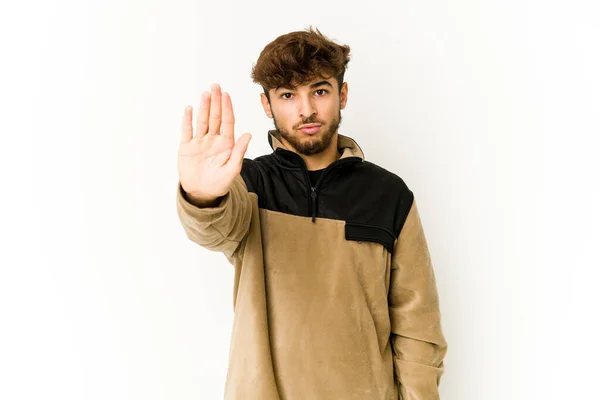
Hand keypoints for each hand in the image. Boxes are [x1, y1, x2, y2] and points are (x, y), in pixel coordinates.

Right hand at [178, 83, 251, 202]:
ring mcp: (199, 143)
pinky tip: (189, 109)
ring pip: (202, 121)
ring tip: (205, 93)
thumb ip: (239, 151)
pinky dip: (187, 120)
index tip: (226, 95)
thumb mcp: (232, 169)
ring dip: (203, 107)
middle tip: (216, 86)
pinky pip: (187, 131)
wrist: (202, 194)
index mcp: (225, 144)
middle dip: (216, 101)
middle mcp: (213, 140)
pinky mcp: (187, 148)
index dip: (227, 108)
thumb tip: (248, 134)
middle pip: (215, 117)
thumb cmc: (219, 183)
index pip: (227, 122)